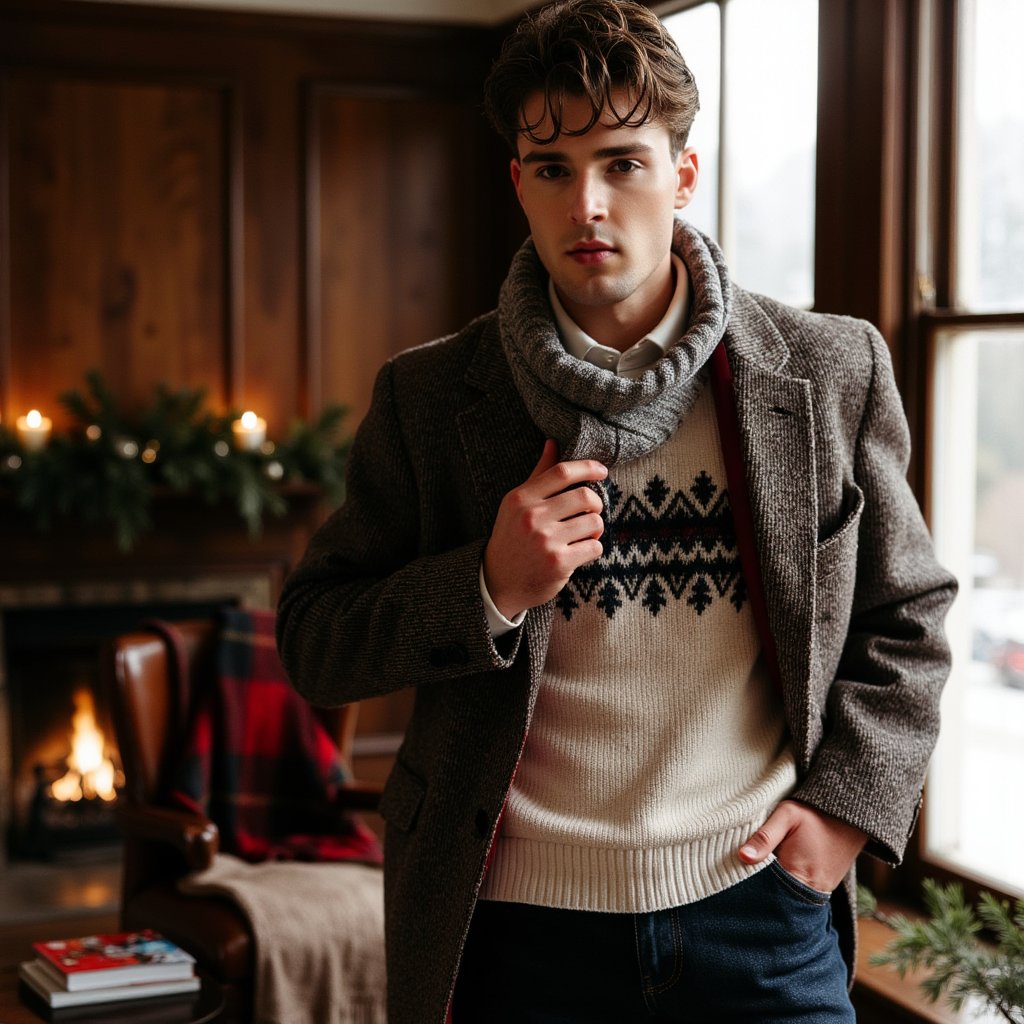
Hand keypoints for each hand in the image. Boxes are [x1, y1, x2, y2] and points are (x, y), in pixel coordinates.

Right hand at [483, 439, 607, 619]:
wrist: (498, 581)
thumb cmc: (512, 537)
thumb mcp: (517, 504)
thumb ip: (538, 475)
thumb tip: (553, 443)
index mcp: (521, 498)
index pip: (562, 472)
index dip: (588, 467)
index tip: (602, 471)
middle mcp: (532, 517)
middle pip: (585, 496)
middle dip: (596, 504)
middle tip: (591, 511)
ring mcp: (545, 540)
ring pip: (594, 522)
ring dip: (595, 529)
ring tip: (584, 535)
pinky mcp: (559, 563)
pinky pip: (595, 547)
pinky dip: (593, 549)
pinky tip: (580, 552)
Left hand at [738, 800, 866, 893]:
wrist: (849, 817)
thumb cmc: (815, 814)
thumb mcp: (787, 816)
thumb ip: (765, 836)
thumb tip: (742, 856)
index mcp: (798, 874)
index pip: (765, 892)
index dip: (746, 886)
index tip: (730, 877)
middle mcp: (808, 891)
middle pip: (774, 899)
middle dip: (755, 892)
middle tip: (736, 880)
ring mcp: (816, 893)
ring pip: (783, 898)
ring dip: (767, 889)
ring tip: (749, 878)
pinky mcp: (818, 889)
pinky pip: (794, 894)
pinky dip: (780, 887)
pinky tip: (768, 875)